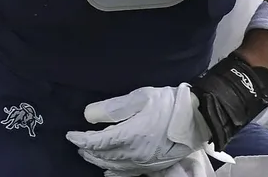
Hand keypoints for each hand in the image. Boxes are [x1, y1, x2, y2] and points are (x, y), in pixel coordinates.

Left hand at [66, 83, 210, 174]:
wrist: (197, 118)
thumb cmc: (167, 103)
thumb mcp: (139, 97)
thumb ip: (112, 108)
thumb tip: (88, 116)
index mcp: (130, 135)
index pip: (97, 142)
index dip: (81, 139)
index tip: (70, 134)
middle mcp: (135, 153)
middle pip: (104, 156)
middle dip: (87, 150)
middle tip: (77, 143)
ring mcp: (144, 162)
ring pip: (114, 166)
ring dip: (98, 161)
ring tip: (88, 153)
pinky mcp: (153, 166)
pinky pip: (128, 173)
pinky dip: (114, 173)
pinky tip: (108, 172)